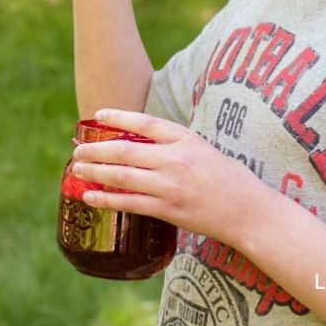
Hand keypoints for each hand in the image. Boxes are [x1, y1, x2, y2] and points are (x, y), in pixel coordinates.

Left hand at [71, 109, 259, 245]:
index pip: (145, 122)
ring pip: (123, 176)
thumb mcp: (202, 148)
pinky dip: (106, 199)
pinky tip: (90, 196)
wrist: (248, 211)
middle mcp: (175, 159)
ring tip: (78, 168)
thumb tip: (141, 140)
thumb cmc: (228, 177)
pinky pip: (129, 203)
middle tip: (78, 148)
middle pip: (126, 150)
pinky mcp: (168, 210)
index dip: (118, 117)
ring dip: (96, 171)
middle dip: (97, 148)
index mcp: (185, 138)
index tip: (98, 115)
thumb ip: (174, 143)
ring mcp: (170, 186)